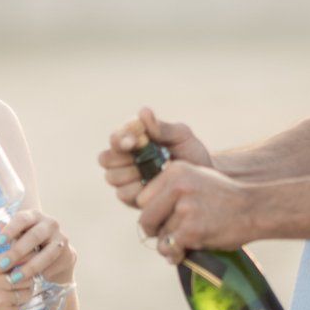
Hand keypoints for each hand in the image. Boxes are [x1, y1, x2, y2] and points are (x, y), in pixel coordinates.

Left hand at [0, 209, 76, 284]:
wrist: (55, 253)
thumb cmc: (29, 241)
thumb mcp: (19, 235)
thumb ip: (10, 232)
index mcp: (35, 216)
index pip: (22, 219)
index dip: (10, 230)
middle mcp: (50, 224)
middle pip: (34, 236)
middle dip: (17, 252)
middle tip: (2, 265)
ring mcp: (61, 239)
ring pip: (46, 254)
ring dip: (29, 268)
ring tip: (15, 278)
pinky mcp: (69, 254)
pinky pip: (54, 265)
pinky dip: (41, 274)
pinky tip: (29, 281)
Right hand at [0, 258, 33, 309]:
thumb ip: (0, 263)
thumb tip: (26, 255)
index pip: (16, 257)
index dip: (27, 258)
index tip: (30, 261)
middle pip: (26, 276)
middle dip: (27, 279)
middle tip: (22, 282)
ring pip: (27, 292)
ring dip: (24, 293)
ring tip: (14, 295)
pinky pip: (21, 307)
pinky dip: (17, 306)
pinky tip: (7, 306)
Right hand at [99, 107, 214, 208]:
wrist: (203, 177)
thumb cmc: (191, 152)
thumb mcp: (181, 136)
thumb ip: (162, 127)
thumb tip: (143, 112)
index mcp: (131, 139)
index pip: (115, 138)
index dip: (121, 139)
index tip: (136, 141)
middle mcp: (123, 159)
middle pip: (105, 158)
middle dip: (122, 158)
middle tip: (142, 158)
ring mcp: (125, 179)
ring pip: (112, 177)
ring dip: (131, 174)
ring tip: (154, 172)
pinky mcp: (131, 198)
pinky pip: (123, 194)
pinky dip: (137, 190)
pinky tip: (154, 186)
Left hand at [136, 161, 256, 263]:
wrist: (255, 209)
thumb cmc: (226, 198)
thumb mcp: (197, 178)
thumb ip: (171, 189)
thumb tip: (144, 212)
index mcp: (175, 170)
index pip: (143, 198)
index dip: (151, 211)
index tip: (165, 219)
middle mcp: (177, 186)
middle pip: (146, 218)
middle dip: (154, 231)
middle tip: (167, 237)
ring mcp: (184, 208)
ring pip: (160, 236)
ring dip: (169, 245)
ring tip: (187, 243)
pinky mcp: (191, 229)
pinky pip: (170, 247)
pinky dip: (175, 254)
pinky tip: (185, 253)